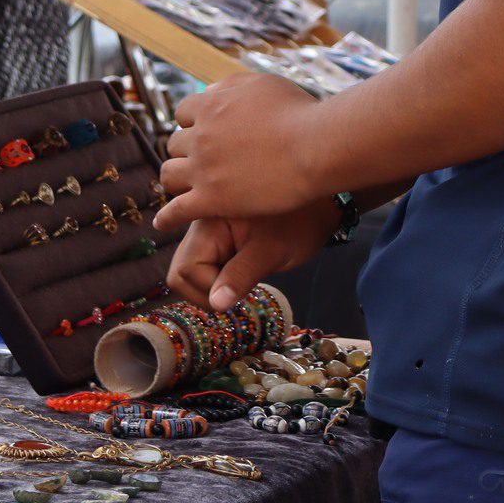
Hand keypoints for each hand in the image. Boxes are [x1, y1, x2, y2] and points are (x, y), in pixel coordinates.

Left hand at [154, 71, 324, 229]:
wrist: (315, 147)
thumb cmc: (298, 113)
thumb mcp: (262, 84)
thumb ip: (231, 85)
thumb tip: (209, 90)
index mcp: (210, 106)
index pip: (182, 113)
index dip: (193, 123)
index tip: (203, 132)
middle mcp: (200, 136)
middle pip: (174, 144)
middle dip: (185, 151)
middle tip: (198, 162)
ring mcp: (203, 169)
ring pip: (169, 175)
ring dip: (175, 179)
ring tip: (183, 187)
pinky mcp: (212, 200)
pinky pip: (177, 211)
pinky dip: (167, 218)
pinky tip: (163, 223)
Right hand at [168, 203, 342, 310]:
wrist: (323, 197)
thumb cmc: (301, 221)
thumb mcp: (272, 251)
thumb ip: (240, 276)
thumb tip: (216, 305)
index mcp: (209, 223)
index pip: (185, 269)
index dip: (206, 290)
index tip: (237, 295)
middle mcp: (203, 224)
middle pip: (180, 269)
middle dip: (202, 290)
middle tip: (234, 293)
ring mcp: (211, 229)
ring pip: (192, 266)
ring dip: (211, 282)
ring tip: (240, 281)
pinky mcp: (222, 234)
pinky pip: (208, 259)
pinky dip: (219, 272)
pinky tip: (242, 270)